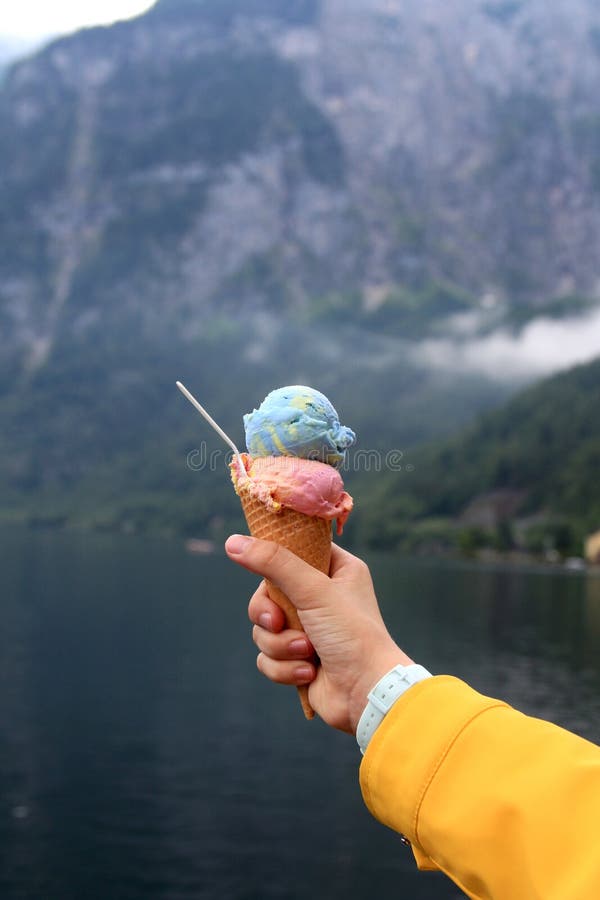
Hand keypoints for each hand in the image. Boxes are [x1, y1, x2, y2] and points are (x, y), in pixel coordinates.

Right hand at [225, 535, 412, 733]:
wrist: (367, 694)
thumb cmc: (352, 635)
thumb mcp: (313, 590)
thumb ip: (273, 563)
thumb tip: (233, 542)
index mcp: (337, 570)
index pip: (295, 549)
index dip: (275, 559)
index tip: (258, 562)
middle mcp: (323, 597)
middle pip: (268, 593)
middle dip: (269, 615)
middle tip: (277, 622)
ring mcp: (310, 629)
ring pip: (264, 629)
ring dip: (280, 645)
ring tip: (307, 652)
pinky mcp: (298, 659)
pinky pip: (267, 657)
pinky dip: (284, 667)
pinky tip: (309, 672)